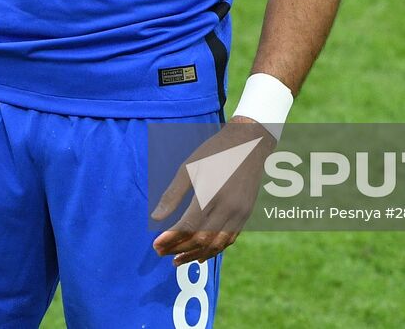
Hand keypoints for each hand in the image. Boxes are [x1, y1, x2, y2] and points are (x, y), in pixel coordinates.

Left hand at [150, 117, 276, 265]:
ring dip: (196, 255)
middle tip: (161, 253)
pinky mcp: (246, 215)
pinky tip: (200, 255)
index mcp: (210, 193)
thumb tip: (155, 218)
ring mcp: (239, 213)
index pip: (188, 226)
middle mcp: (227, 207)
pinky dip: (214, 250)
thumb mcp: (189, 167)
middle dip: (179, 249)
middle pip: (201, 239)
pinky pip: (229, 239)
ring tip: (177, 261)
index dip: (170, 239)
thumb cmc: (214, 153)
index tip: (156, 245)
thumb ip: (172, 194)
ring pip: (217, 244)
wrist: (249, 144)